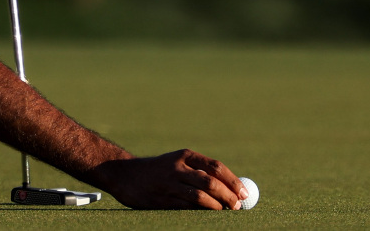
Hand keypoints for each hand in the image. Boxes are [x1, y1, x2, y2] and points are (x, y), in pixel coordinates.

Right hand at [90, 149, 251, 209]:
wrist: (125, 174)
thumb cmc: (158, 171)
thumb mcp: (177, 162)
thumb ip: (200, 171)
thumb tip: (232, 187)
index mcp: (185, 155)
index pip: (215, 166)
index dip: (233, 181)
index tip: (244, 193)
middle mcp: (178, 167)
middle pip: (211, 182)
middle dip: (228, 196)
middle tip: (238, 206)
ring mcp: (169, 184)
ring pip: (200, 196)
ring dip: (217, 206)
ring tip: (225, 212)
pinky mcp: (162, 200)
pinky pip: (187, 208)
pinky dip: (201, 212)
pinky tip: (207, 215)